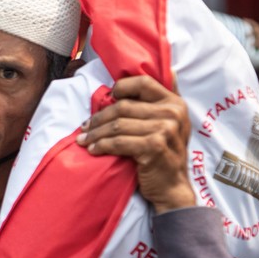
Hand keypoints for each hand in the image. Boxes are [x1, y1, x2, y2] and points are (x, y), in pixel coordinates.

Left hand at [76, 75, 194, 213]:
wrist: (172, 188)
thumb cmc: (164, 154)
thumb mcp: (171, 124)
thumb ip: (164, 100)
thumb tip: (168, 69)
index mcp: (175, 103)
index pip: (143, 82)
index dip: (121, 87)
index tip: (106, 98)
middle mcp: (173, 113)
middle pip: (123, 106)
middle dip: (99, 117)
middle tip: (84, 126)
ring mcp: (165, 130)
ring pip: (117, 125)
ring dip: (95, 133)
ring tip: (83, 139)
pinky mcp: (153, 147)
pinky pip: (118, 142)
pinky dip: (101, 145)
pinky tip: (92, 149)